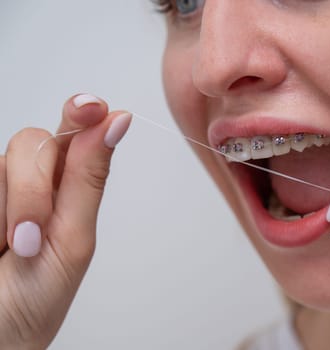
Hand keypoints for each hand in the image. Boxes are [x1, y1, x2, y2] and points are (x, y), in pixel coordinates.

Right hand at [0, 94, 130, 347]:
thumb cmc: (34, 302)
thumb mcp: (72, 240)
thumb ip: (88, 179)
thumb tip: (116, 121)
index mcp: (69, 188)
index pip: (79, 134)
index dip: (85, 114)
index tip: (93, 108)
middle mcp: (34, 180)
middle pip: (36, 142)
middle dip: (33, 189)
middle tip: (28, 238)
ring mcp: (0, 188)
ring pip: (3, 161)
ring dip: (10, 206)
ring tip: (10, 249)